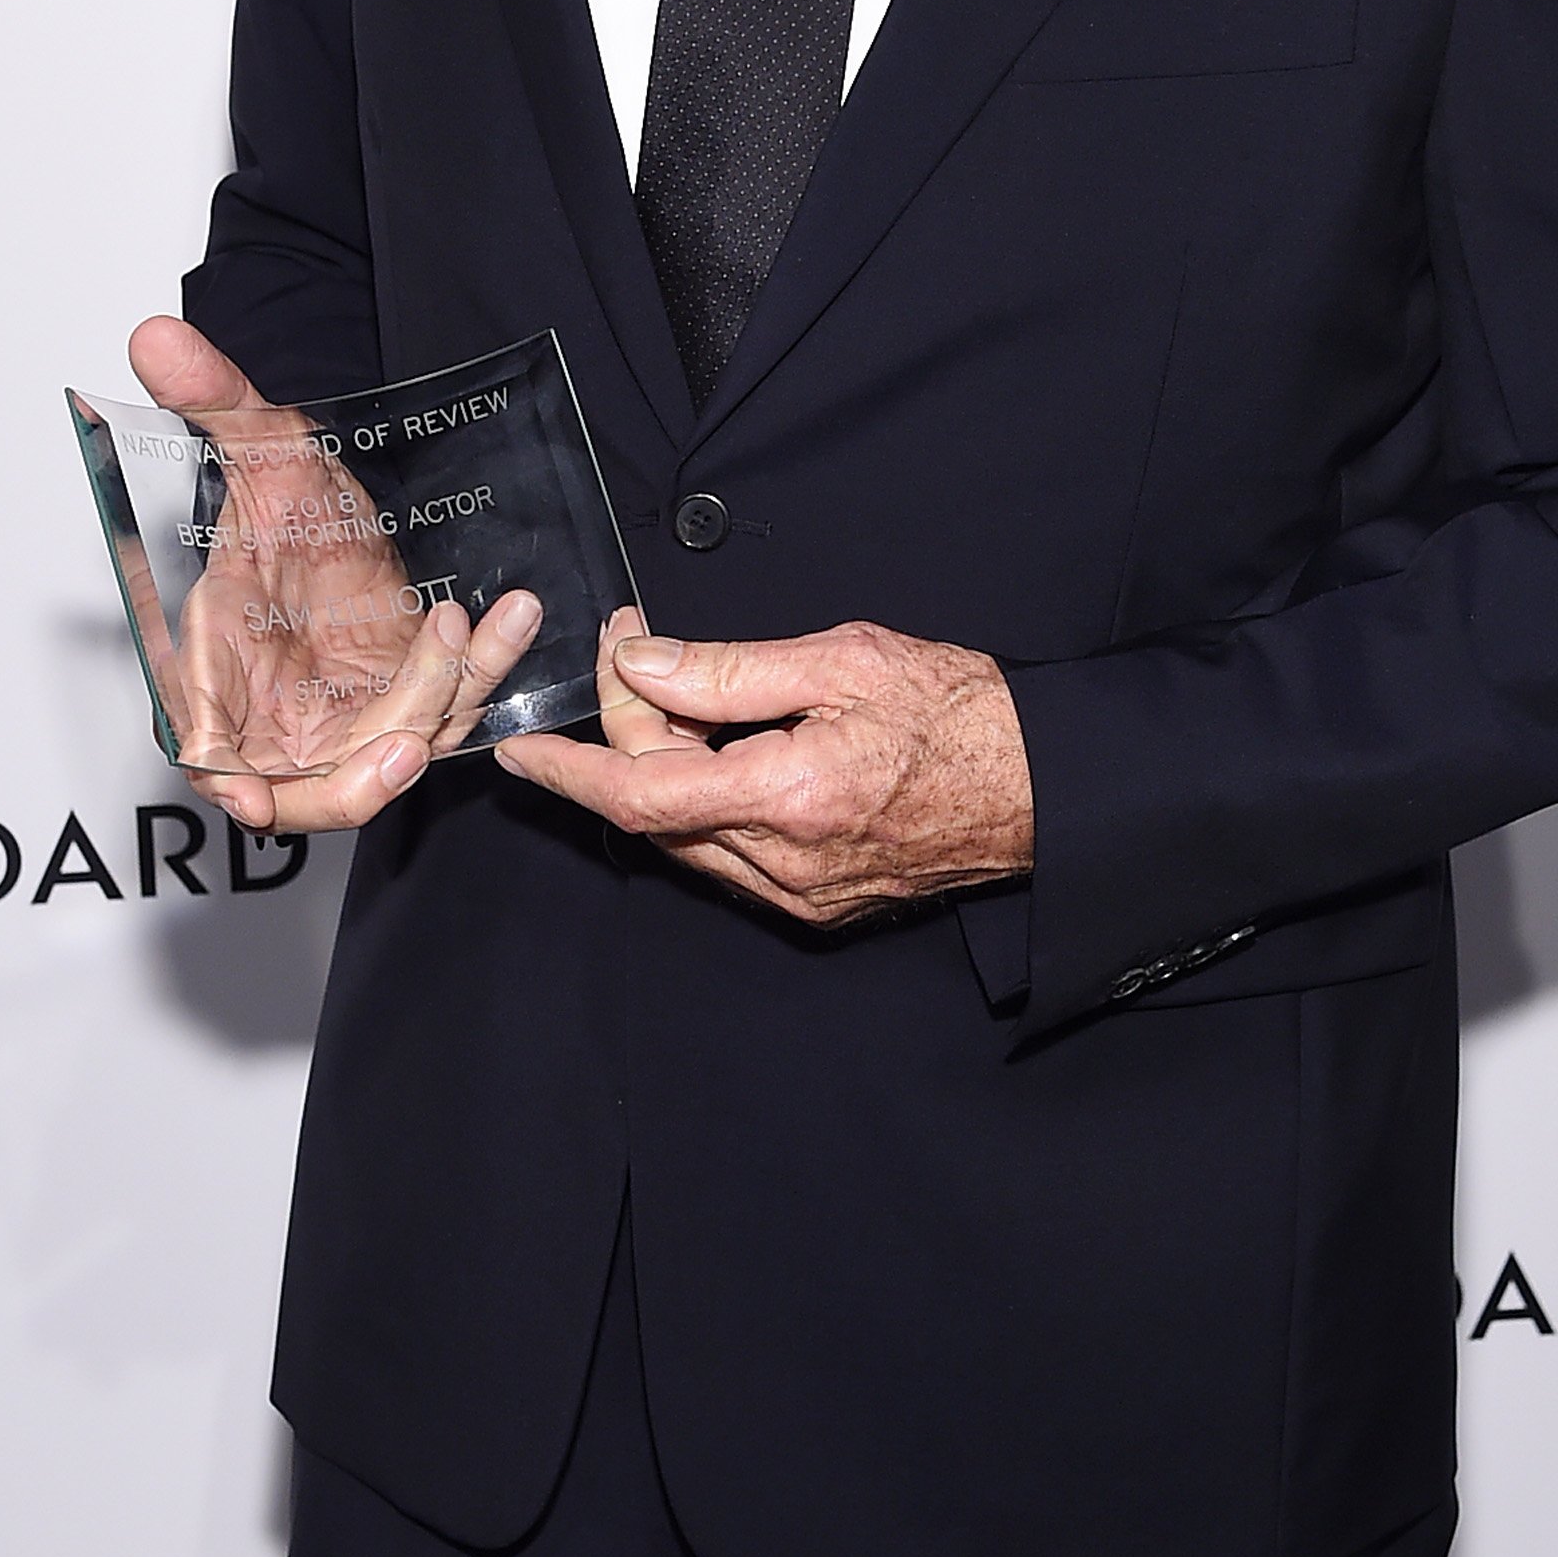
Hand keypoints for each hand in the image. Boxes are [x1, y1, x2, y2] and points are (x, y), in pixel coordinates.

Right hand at [127, 315, 542, 836]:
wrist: (346, 512)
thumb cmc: (289, 496)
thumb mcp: (264, 443)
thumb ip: (215, 397)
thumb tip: (156, 336)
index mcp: (214, 671)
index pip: (204, 755)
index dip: (224, 785)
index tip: (249, 797)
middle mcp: (278, 712)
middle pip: (314, 786)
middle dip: (363, 775)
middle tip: (409, 738)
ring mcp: (346, 718)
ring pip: (397, 749)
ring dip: (443, 696)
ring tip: (480, 622)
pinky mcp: (405, 708)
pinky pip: (449, 712)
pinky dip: (483, 672)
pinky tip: (512, 615)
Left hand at [496, 616, 1033, 924]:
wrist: (1040, 786)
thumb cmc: (959, 712)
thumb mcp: (845, 659)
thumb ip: (732, 669)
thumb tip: (644, 666)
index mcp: (790, 798)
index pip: (641, 794)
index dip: (568, 770)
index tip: (517, 744)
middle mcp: (787, 864)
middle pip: (656, 813)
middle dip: (624, 736)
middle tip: (633, 653)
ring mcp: (803, 895)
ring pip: (687, 840)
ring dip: (659, 772)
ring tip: (670, 694)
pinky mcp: (819, 903)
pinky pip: (728, 858)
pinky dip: (702, 803)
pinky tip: (715, 750)